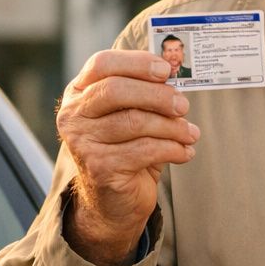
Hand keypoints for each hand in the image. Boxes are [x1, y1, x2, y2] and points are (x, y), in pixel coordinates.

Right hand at [55, 49, 200, 265]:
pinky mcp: (100, 167)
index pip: (102, 63)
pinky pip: (145, 150)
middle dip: (157, 95)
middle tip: (183, 105)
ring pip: (135, 121)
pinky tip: (184, 152)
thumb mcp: (132, 116)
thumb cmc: (126, 150)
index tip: (166, 69)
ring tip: (190, 133)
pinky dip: (173, 149)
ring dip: (172, 126)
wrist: (113, 203)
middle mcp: (74, 115)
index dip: (136, 62)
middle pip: (116, 90)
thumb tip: (176, 75)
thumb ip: (145, 94)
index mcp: (79, 93)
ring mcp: (83, 142)